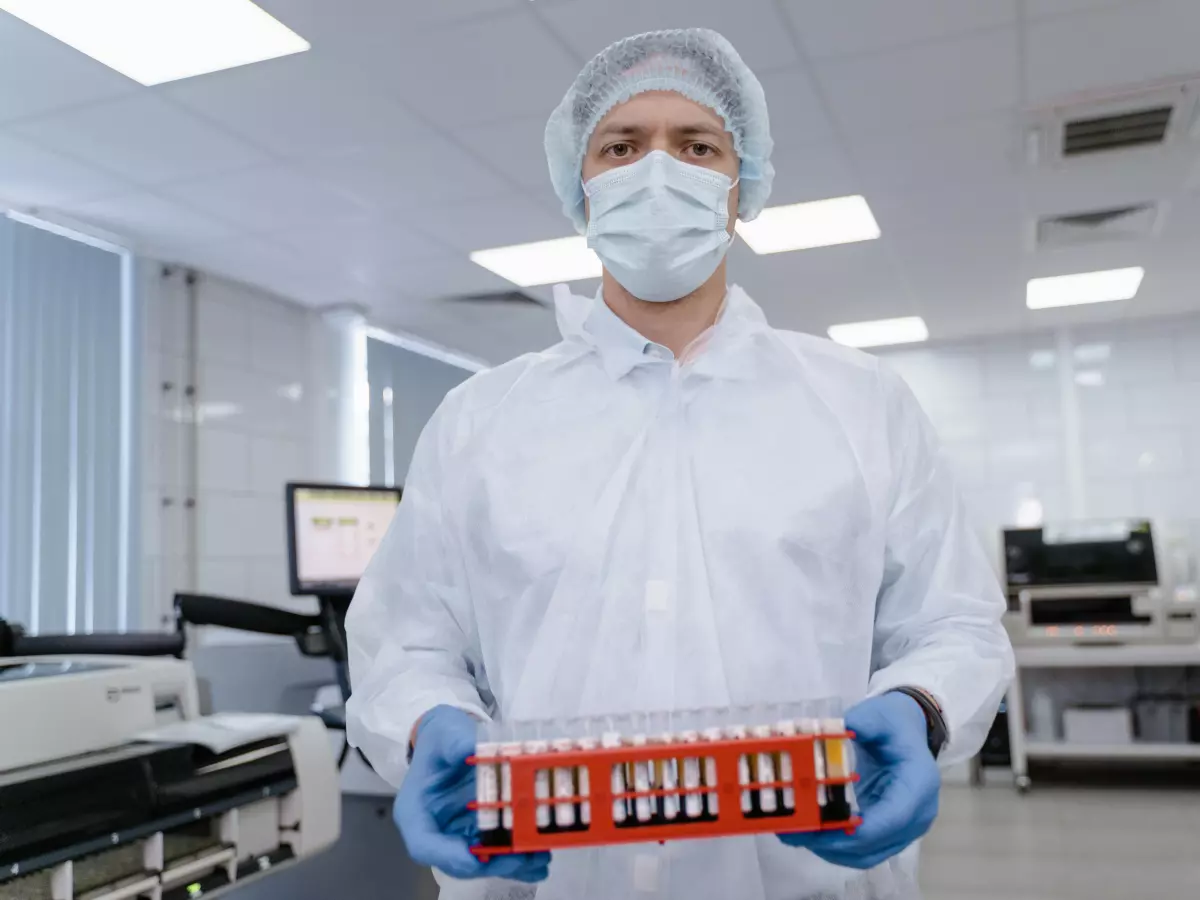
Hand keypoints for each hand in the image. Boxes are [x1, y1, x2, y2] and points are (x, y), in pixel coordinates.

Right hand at [393, 706, 550, 881]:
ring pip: (482, 860)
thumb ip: (455, 742)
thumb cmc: (443, 738)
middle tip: (523, 858)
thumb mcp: (445, 732)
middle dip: (492, 863)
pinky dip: (517, 856)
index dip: (450, 856)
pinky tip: (541, 856)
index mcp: (416, 812)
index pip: (425, 845)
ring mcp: (459, 834)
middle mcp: (436, 831)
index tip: (478, 857)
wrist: (451, 737)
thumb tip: (471, 749)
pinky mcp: (479, 831)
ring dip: (511, 864)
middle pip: (459, 860)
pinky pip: (496, 851)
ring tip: (540, 858)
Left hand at [778, 692, 939, 869]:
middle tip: (794, 830)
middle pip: (876, 843)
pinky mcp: (888, 832)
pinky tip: (809, 833)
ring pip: (868, 854)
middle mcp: (918, 813)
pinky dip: (836, 846)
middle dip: (833, 843)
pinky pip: (863, 849)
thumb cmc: (893, 723)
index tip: (822, 830)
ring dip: (830, 849)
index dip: (858, 830)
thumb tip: (832, 733)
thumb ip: (860, 722)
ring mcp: (905, 827)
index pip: (892, 818)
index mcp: (919, 783)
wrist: (908, 730)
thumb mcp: (878, 714)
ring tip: (793, 832)